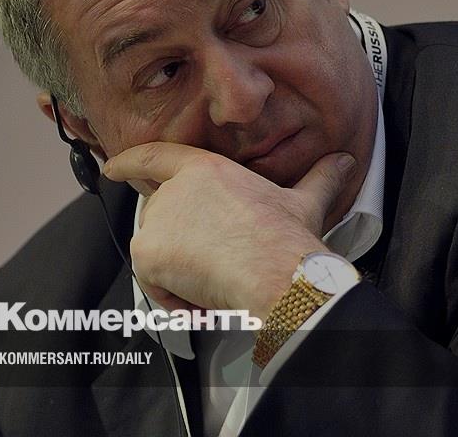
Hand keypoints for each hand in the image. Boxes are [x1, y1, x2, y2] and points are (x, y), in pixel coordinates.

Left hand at [102, 142, 356, 320]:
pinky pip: (151, 283)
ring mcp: (158, 220)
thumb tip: (344, 163)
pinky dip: (172, 297)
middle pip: (158, 216)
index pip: (157, 157)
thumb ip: (319, 179)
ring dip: (178, 272)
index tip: (114, 167)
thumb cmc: (288, 240)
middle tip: (208, 264)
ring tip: (215, 283)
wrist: (274, 272)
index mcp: (207, 170)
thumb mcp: (304, 203)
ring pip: (155, 251)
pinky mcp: (148, 252)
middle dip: (175, 242)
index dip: (131, 162)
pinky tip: (201, 300)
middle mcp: (176, 189)